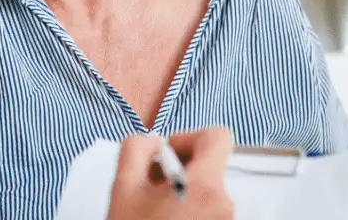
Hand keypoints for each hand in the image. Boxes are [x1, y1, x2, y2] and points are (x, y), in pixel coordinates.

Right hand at [106, 128, 234, 219]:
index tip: (168, 156)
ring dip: (182, 192)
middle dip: (180, 169)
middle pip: (211, 165)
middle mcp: (225, 205)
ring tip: (155, 210)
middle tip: (152, 187)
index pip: (218, 136)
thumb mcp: (122, 187)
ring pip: (208, 190)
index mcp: (205, 187)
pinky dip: (189, 210)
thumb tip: (152, 141)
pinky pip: (210, 211)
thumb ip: (136, 148)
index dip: (189, 137)